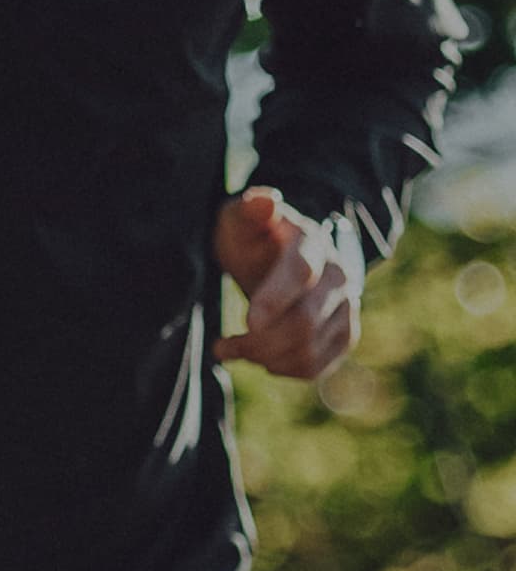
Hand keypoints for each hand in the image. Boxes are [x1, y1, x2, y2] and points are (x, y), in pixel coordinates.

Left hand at [213, 187, 358, 378]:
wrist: (282, 258)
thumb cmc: (255, 239)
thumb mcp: (242, 219)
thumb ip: (249, 210)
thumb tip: (265, 200)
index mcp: (313, 244)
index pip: (301, 273)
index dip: (276, 299)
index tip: (247, 322)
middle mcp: (338, 277)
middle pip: (305, 321)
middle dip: (259, 340)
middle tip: (223, 346)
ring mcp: (346, 308)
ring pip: (310, 348)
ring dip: (266, 358)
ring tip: (233, 350)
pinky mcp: (344, 335)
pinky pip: (317, 366)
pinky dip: (283, 369)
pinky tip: (259, 359)